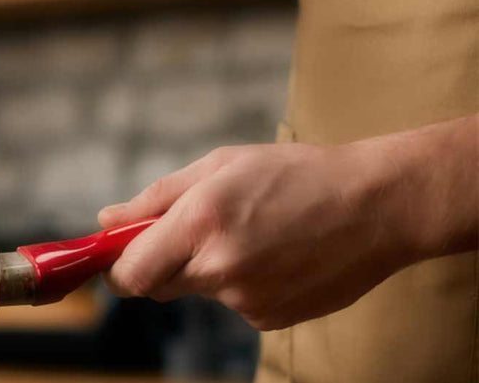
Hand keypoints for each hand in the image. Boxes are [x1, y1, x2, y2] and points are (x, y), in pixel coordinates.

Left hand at [97, 143, 417, 330]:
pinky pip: (235, 303)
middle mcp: (220, 267)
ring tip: (254, 233)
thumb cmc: (295, 175)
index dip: (117, 268)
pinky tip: (277, 254)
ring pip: (201, 291)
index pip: (130, 274)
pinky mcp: (271, 319)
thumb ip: (156, 197)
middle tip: (199, 230)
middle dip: (164, 262)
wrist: (377, 206)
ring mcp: (247, 300)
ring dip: (210, 269)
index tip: (119, 256)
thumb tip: (107, 220)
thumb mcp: (220, 166)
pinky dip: (244, 283)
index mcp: (201, 222)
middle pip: (158, 285)